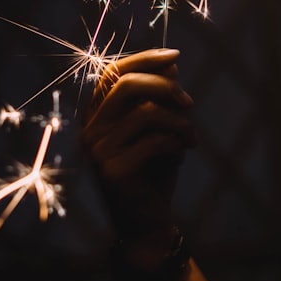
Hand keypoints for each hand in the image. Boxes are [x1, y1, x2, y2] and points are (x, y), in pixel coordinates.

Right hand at [81, 48, 196, 240]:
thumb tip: (172, 65)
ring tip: (190, 138)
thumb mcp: (160, 130)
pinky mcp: (113, 171)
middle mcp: (90, 130)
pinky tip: (180, 158)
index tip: (176, 56)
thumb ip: (160, 99)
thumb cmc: (154, 172)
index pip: (112, 72)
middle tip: (189, 104)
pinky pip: (156, 141)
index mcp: (95, 116)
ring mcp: (98, 151)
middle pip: (127, 85)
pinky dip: (177, 145)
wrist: (146, 224)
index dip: (144, 59)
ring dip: (179, 122)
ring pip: (147, 112)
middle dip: (166, 88)